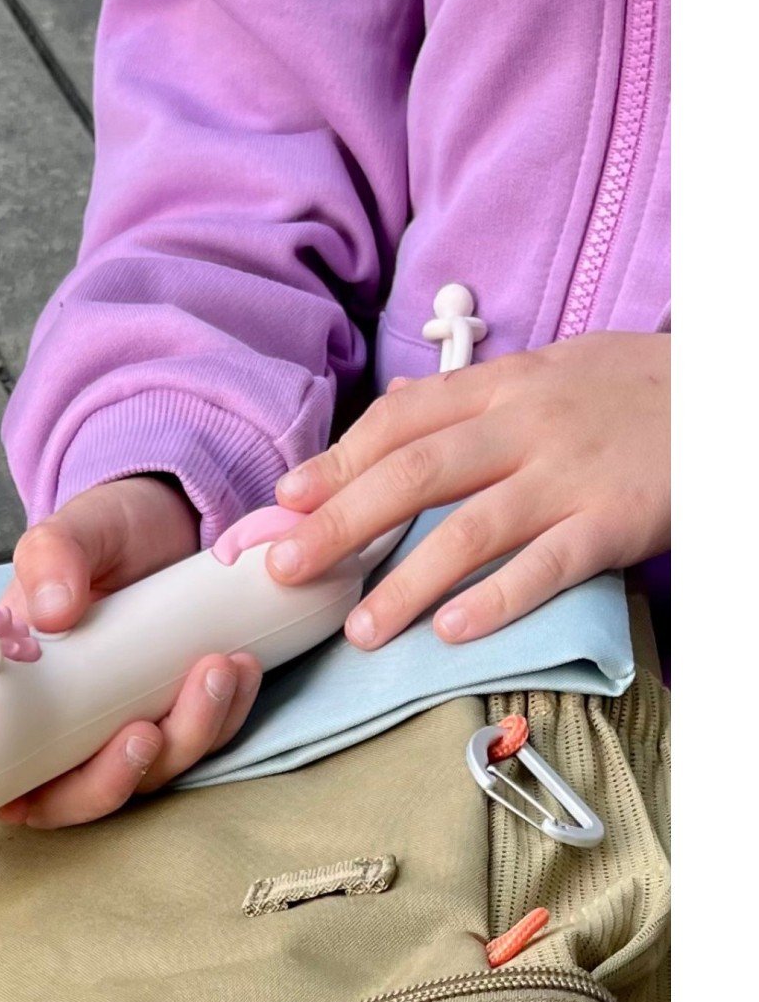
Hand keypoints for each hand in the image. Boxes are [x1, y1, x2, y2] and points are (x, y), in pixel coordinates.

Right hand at [0, 475, 261, 827]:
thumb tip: (52, 613)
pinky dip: (224, 714)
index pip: (15, 783)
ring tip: (220, 669)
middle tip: (157, 727)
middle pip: (88, 792)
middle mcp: (65, 721)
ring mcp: (122, 718)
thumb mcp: (67, 532)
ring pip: (154, 767)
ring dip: (191, 734)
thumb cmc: (99, 530)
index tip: (104, 746)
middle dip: (132, 771)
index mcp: (15, 696)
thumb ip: (49, 559)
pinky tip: (243, 669)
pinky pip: (200, 735)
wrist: (160, 514)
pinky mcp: (170, 706)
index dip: (57, 794)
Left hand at [266, 332, 668, 647]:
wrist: (726, 393)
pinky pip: (548, 565)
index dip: (338, 459)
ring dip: (407, 582)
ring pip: (471, 528)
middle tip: (288, 565)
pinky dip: (498, 599)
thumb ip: (467, 395)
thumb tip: (389, 406)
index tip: (288, 498)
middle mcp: (525, 426)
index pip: (400, 419)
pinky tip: (453, 632)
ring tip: (359, 628)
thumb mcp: (544, 369)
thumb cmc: (627, 387)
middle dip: (343, 521)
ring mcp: (570, 474)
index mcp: (502, 386)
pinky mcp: (615, 520)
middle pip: (415, 472)